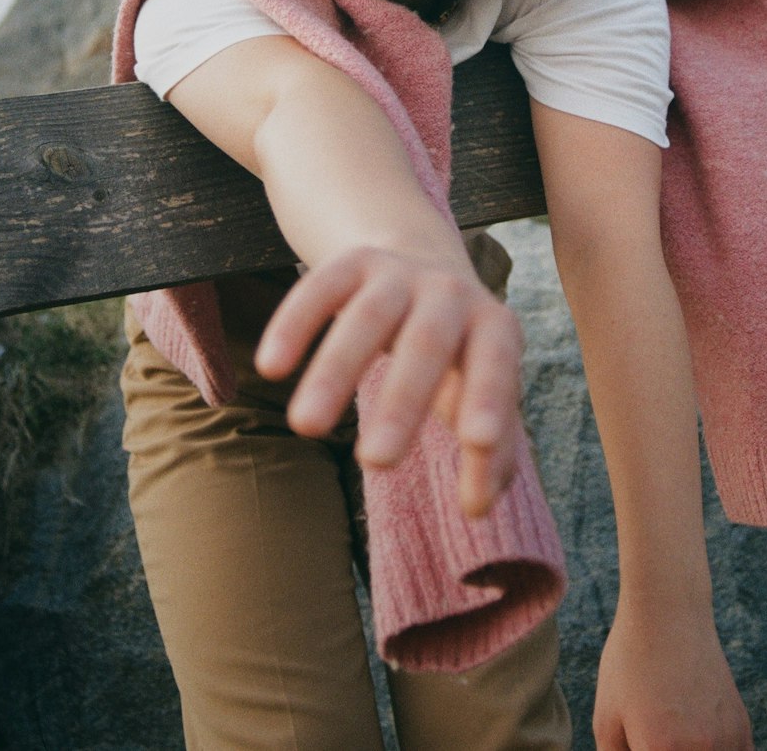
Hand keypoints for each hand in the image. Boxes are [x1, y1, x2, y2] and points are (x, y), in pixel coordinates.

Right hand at [255, 245, 524, 516]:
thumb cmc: (458, 351)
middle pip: (427, 343)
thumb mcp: (481, 387)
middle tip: (376, 463)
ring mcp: (398, 275)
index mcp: (493, 326)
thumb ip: (491, 448)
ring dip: (336, 371)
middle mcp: (448, 292)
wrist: (423, 259)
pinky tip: (271, 368)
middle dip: (403, 401)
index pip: (495, 364)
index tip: (476, 443)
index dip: (488, 399)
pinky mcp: (351, 262)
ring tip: (306, 428)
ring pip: (367, 317)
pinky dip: (295, 324)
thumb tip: (478, 507)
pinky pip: (320, 286)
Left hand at [592, 602, 753, 750]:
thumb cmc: (630, 663)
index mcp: (662, 750)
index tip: (642, 749)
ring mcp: (728, 742)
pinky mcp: (743, 729)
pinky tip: (696, 742)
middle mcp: (702, 750)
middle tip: (654, 740)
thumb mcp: (607, 717)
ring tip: (673, 735)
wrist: (669, 613)